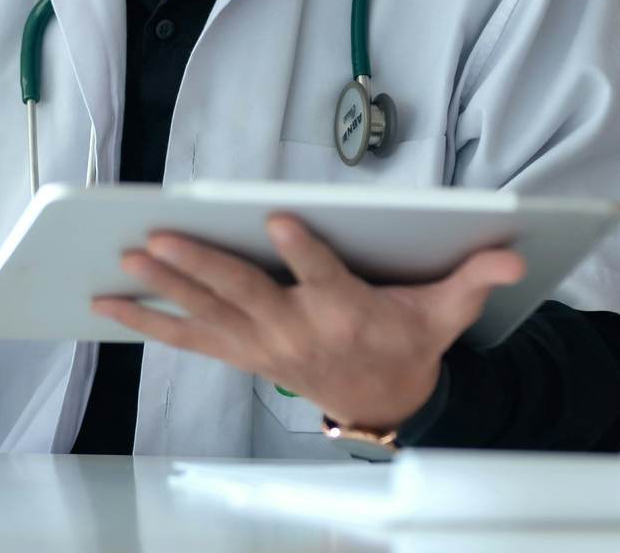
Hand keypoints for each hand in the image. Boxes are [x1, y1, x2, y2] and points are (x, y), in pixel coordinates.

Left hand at [92, 215, 524, 431]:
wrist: (386, 402)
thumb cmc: (408, 341)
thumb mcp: (447, 313)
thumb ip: (474, 279)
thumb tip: (511, 255)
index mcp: (346, 313)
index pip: (324, 277)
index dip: (303, 251)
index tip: (279, 217)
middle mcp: (295, 333)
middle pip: (243, 294)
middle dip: (198, 265)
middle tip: (158, 237)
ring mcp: (260, 347)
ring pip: (205, 315)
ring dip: (161, 290)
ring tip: (122, 263)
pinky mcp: (238, 353)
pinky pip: (186, 339)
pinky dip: (147, 322)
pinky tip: (108, 303)